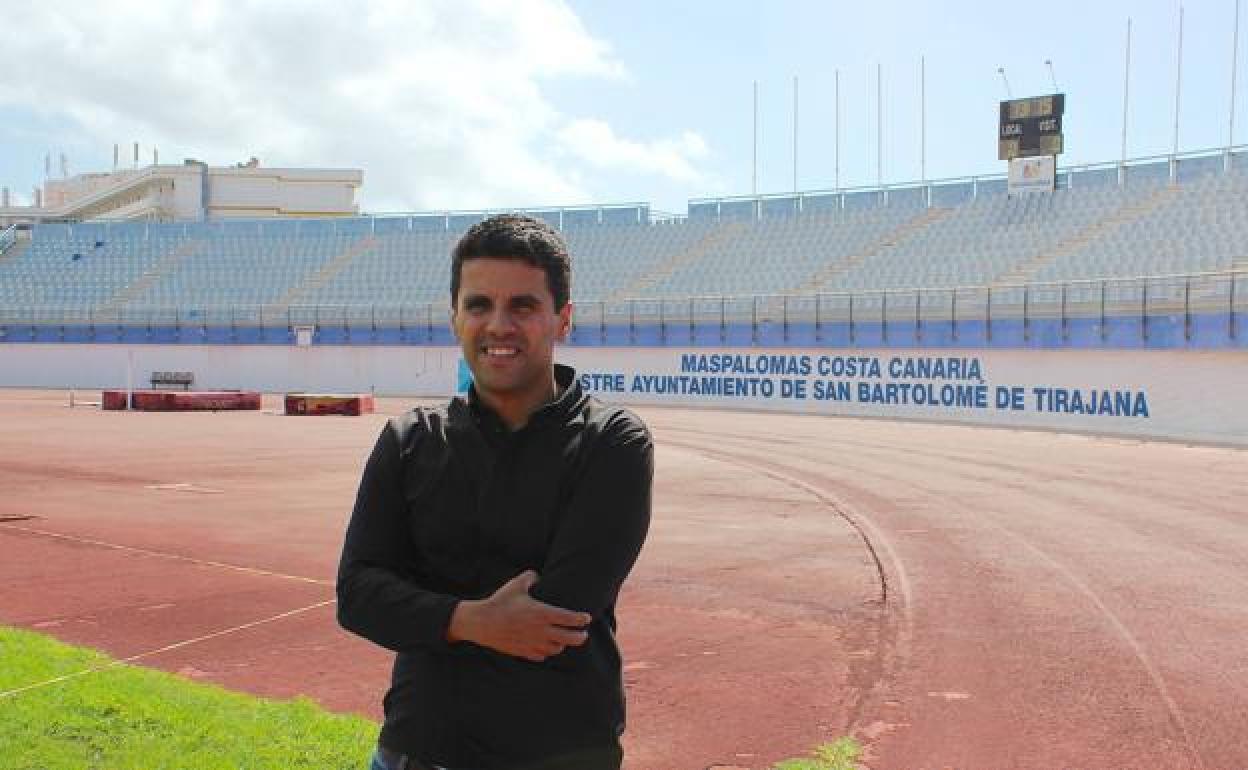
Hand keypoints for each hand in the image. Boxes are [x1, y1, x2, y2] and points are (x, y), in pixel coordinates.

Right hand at [447, 570, 590, 661]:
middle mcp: (541, 631)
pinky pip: (541, 656)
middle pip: (569, 639)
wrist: (481, 623)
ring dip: (562, 645)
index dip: (581, 619)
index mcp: (542, 613)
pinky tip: (546, 647)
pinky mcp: (523, 652)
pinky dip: (547, 652)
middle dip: (580, 637)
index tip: (586, 618)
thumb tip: (538, 575)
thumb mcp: (516, 584)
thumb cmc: (500, 602)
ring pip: (556, 649)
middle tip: (583, 634)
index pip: (569, 618)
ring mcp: (533, 643)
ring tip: (564, 640)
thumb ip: (531, 577)